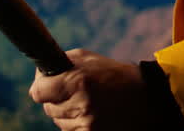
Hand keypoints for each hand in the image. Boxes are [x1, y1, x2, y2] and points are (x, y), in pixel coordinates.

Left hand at [29, 48, 153, 130]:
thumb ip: (61, 63)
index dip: (42, 86)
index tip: (49, 84)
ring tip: (88, 103)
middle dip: (56, 100)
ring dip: (67, 114)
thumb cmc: (114, 74)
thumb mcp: (88, 59)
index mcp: (77, 81)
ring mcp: (87, 125)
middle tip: (73, 92)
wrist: (146, 99)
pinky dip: (77, 125)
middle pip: (48, 108)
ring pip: (59, 122)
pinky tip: (93, 115)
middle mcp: (81, 105)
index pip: (38, 92)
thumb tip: (40, 75)